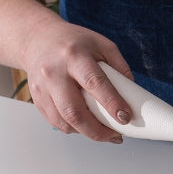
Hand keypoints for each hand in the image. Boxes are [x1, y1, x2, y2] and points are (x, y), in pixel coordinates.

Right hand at [22, 18, 133, 142]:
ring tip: (104, 134)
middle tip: (116, 135)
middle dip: (97, 130)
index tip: (125, 117)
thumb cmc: (74, 42)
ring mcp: (42, 87)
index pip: (95, 83)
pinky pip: (55, 121)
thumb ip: (120, 67)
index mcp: (75, 56)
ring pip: (63, 121)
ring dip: (86, 133)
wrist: (38, 38)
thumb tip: (133, 95)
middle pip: (74, 110)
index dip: (112, 103)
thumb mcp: (103, 45)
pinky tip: (87, 127)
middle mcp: (54, 72)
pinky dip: (74, 129)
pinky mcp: (37, 98)